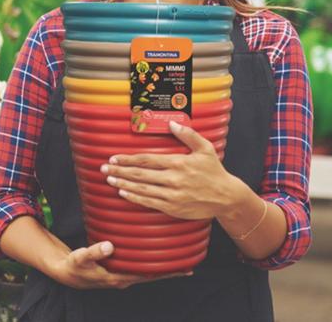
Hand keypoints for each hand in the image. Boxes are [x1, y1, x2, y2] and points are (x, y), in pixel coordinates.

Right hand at [50, 241, 190, 288]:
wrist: (66, 273)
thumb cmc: (75, 266)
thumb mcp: (81, 258)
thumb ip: (94, 252)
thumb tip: (110, 246)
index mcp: (119, 278)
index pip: (148, 276)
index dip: (166, 272)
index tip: (184, 269)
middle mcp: (124, 278)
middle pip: (152, 275)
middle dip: (170, 270)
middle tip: (190, 265)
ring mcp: (122, 275)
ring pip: (147, 270)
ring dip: (161, 266)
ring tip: (177, 258)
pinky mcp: (119, 269)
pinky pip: (138, 266)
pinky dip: (149, 261)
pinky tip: (154, 254)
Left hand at [100, 121, 240, 220]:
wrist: (226, 197)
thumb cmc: (214, 171)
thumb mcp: (204, 148)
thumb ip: (187, 134)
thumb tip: (172, 123)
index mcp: (178, 163)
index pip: (147, 159)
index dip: (128, 158)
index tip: (114, 157)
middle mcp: (173, 179)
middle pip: (140, 174)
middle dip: (120, 170)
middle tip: (104, 168)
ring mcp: (172, 195)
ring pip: (141, 189)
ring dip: (123, 184)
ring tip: (109, 179)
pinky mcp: (173, 207)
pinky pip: (149, 202)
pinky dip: (134, 197)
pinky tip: (123, 193)